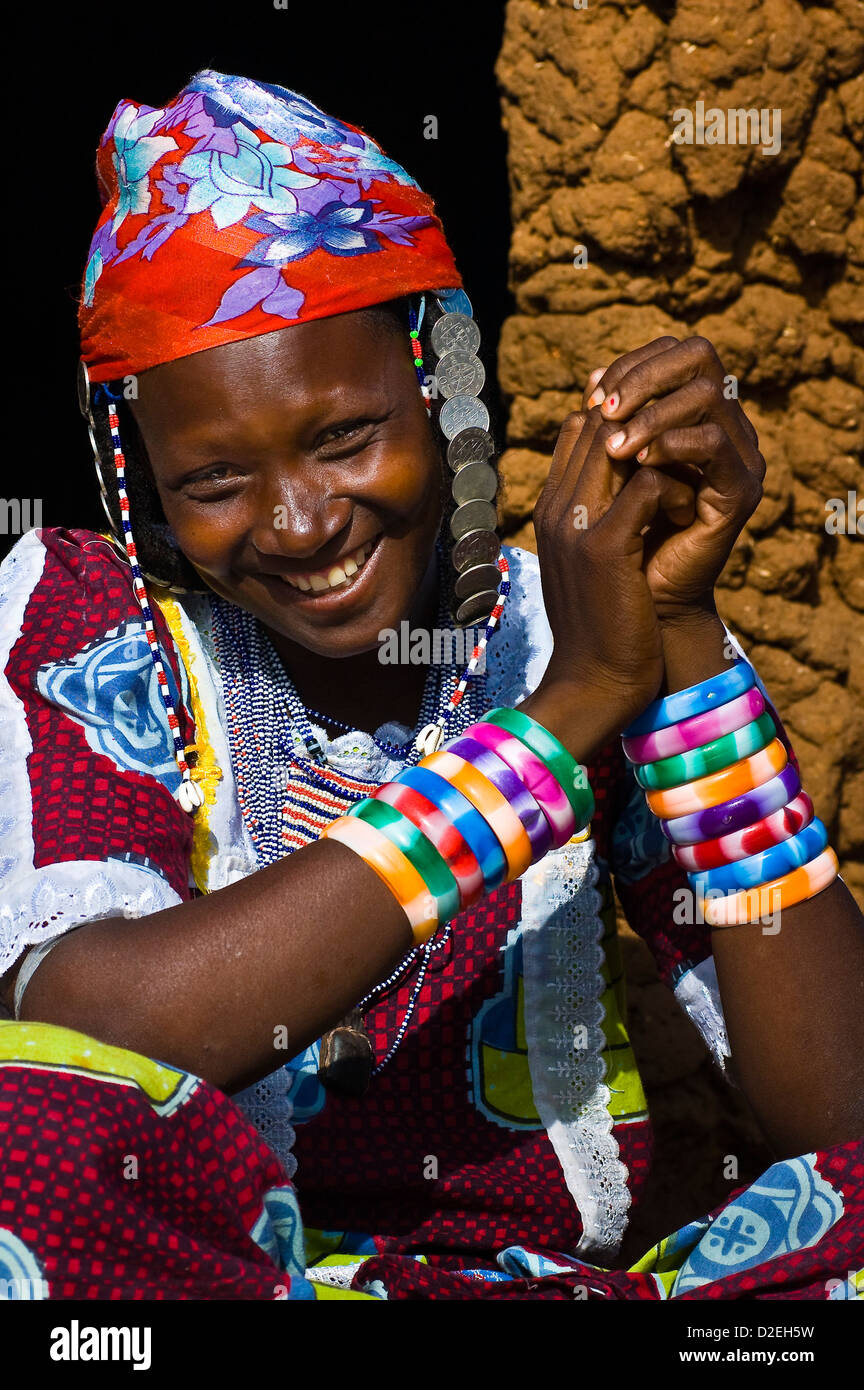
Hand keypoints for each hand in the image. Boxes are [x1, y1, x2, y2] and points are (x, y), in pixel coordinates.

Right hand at [528, 408, 696, 751]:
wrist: (593, 683)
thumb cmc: (602, 626)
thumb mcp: (592, 563)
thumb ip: (599, 518)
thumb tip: (632, 481)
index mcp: (552, 508)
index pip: (581, 427)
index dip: (625, 422)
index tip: (665, 446)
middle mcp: (556, 507)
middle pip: (599, 424)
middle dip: (650, 426)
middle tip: (688, 453)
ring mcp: (575, 524)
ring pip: (622, 444)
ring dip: (666, 454)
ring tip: (689, 484)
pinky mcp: (605, 546)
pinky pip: (649, 483)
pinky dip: (678, 490)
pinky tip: (689, 515)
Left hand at [583, 337, 764, 619]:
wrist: (638, 608)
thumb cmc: (614, 541)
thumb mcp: (600, 476)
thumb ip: (603, 428)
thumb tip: (591, 375)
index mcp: (690, 417)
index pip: (672, 356)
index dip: (630, 365)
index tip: (591, 391)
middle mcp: (720, 428)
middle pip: (699, 358)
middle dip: (644, 378)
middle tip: (604, 407)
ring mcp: (736, 457)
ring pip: (707, 396)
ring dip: (654, 414)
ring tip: (616, 446)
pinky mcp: (740, 491)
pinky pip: (715, 445)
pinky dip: (675, 444)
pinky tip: (641, 462)